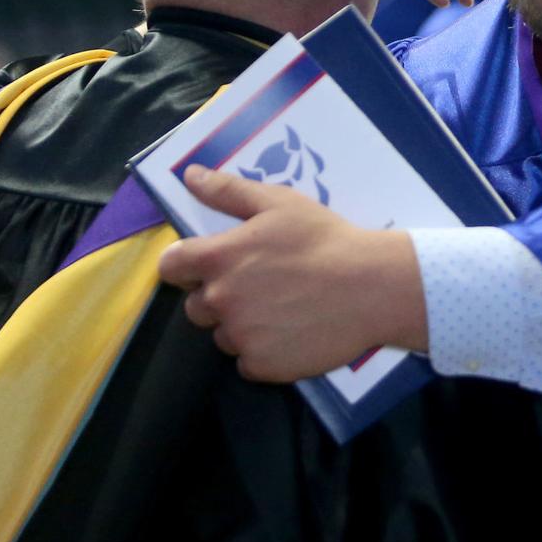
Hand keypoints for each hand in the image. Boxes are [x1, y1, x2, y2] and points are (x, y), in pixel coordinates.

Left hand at [158, 166, 428, 380]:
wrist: (371, 286)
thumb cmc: (324, 239)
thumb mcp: (278, 203)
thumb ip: (228, 191)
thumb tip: (189, 175)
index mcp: (217, 259)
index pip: (170, 268)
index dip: (186, 265)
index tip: (212, 264)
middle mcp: (219, 301)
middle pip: (196, 306)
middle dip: (220, 297)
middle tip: (262, 285)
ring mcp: (240, 337)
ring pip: (224, 335)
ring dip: (243, 326)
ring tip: (283, 309)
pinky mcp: (262, 365)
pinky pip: (248, 362)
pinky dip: (264, 351)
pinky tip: (292, 332)